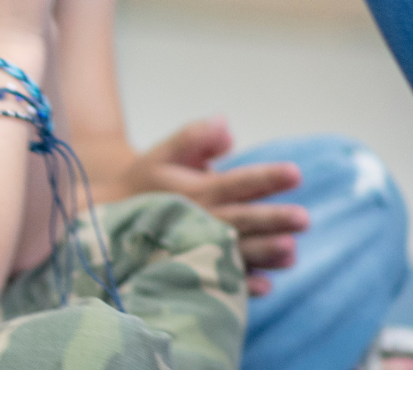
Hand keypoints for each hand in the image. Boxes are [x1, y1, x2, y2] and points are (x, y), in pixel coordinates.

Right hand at [100, 117, 306, 295]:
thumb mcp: (164, 153)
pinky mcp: (193, 270)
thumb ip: (195, 137)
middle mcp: (198, 220)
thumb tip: (226, 126)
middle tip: (303, 218)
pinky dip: (239, 286)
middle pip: (240, 220)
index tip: (295, 173)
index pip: (236, 182)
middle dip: (272, 219)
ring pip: (235, 252)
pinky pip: (218, 281)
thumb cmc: (145, 183)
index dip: (265, 178)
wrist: (108, 220)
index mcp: (195, 190)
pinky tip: (264, 286)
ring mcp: (196, 248)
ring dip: (263, 253)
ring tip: (290, 252)